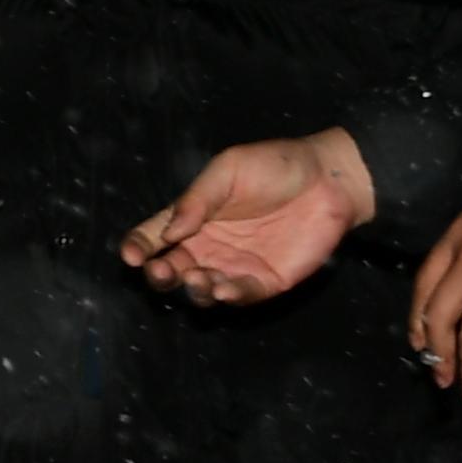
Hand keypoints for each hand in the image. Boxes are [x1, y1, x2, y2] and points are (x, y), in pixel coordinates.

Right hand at [122, 125, 374, 302]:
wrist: (329, 181)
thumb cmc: (275, 166)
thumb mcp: (229, 169)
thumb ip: (198, 199)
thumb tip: (168, 232)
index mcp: (193, 216)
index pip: (155, 235)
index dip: (139, 246)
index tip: (132, 256)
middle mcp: (208, 245)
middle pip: (172, 269)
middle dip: (160, 275)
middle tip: (159, 272)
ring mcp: (235, 265)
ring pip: (201, 289)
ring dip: (192, 289)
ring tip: (196, 279)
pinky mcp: (265, 281)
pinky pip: (240, 295)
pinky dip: (228, 296)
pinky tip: (222, 289)